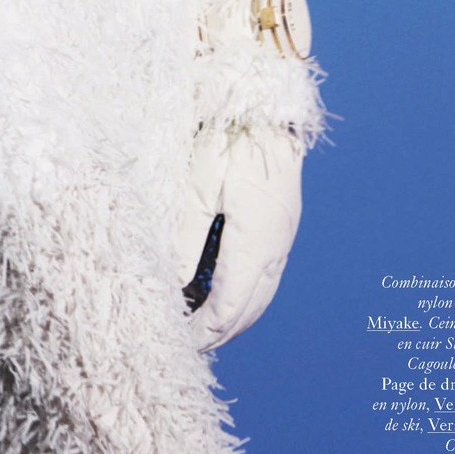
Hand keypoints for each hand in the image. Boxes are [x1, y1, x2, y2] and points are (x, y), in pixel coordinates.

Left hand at [177, 126, 302, 350]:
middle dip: (221, 331)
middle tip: (190, 346)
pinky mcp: (282, 224)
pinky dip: (246, 293)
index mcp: (255, 243)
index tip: (182, 345)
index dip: (206, 331)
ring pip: (262, 294)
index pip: (230, 306)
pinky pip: (267, 274)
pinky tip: (225, 292)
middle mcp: (276, 247)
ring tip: (205, 327)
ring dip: (236, 316)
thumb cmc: (227, 140)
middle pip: (250, 308)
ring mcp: (283, 236)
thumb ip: (184, 238)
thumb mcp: (196, 186)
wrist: (265, 107)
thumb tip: (171, 283)